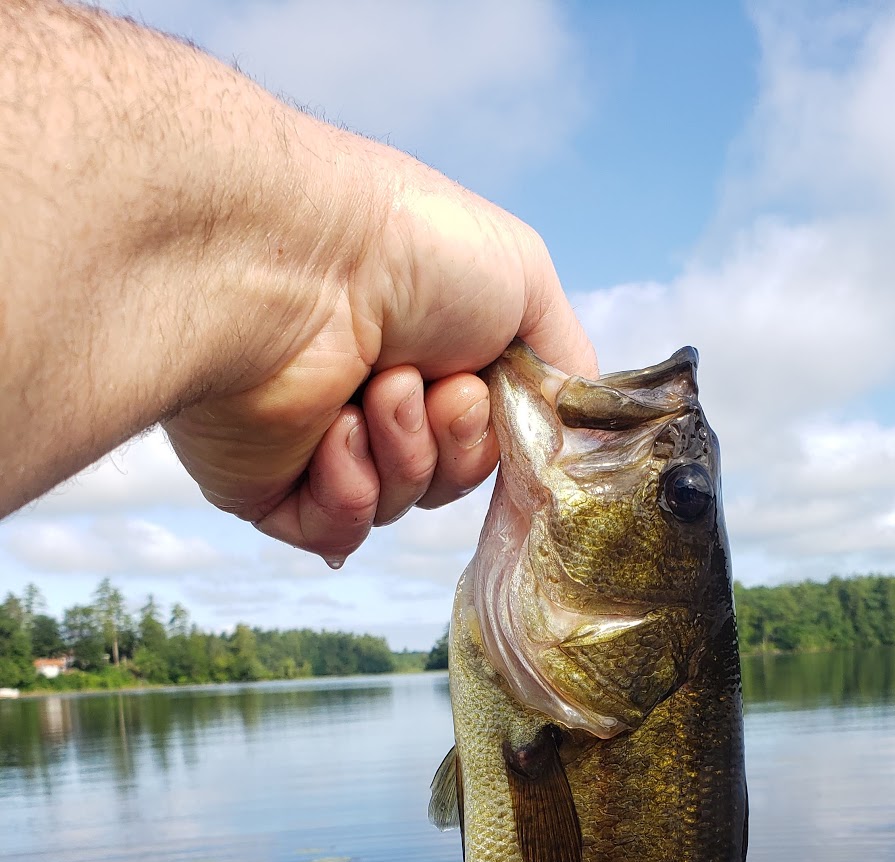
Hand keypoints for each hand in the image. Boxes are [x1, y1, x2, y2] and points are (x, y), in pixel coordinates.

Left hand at [164, 137, 597, 566]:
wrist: (297, 259)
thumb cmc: (410, 248)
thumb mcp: (529, 285)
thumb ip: (566, 371)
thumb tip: (579, 442)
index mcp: (427, 351)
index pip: (486, 438)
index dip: (500, 433)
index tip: (491, 393)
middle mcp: (372, 396)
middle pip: (448, 481)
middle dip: (455, 443)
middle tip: (434, 387)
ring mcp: (318, 442)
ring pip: (399, 506)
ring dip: (404, 453)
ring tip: (378, 390)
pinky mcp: (267, 486)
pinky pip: (338, 531)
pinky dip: (352, 490)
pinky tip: (336, 431)